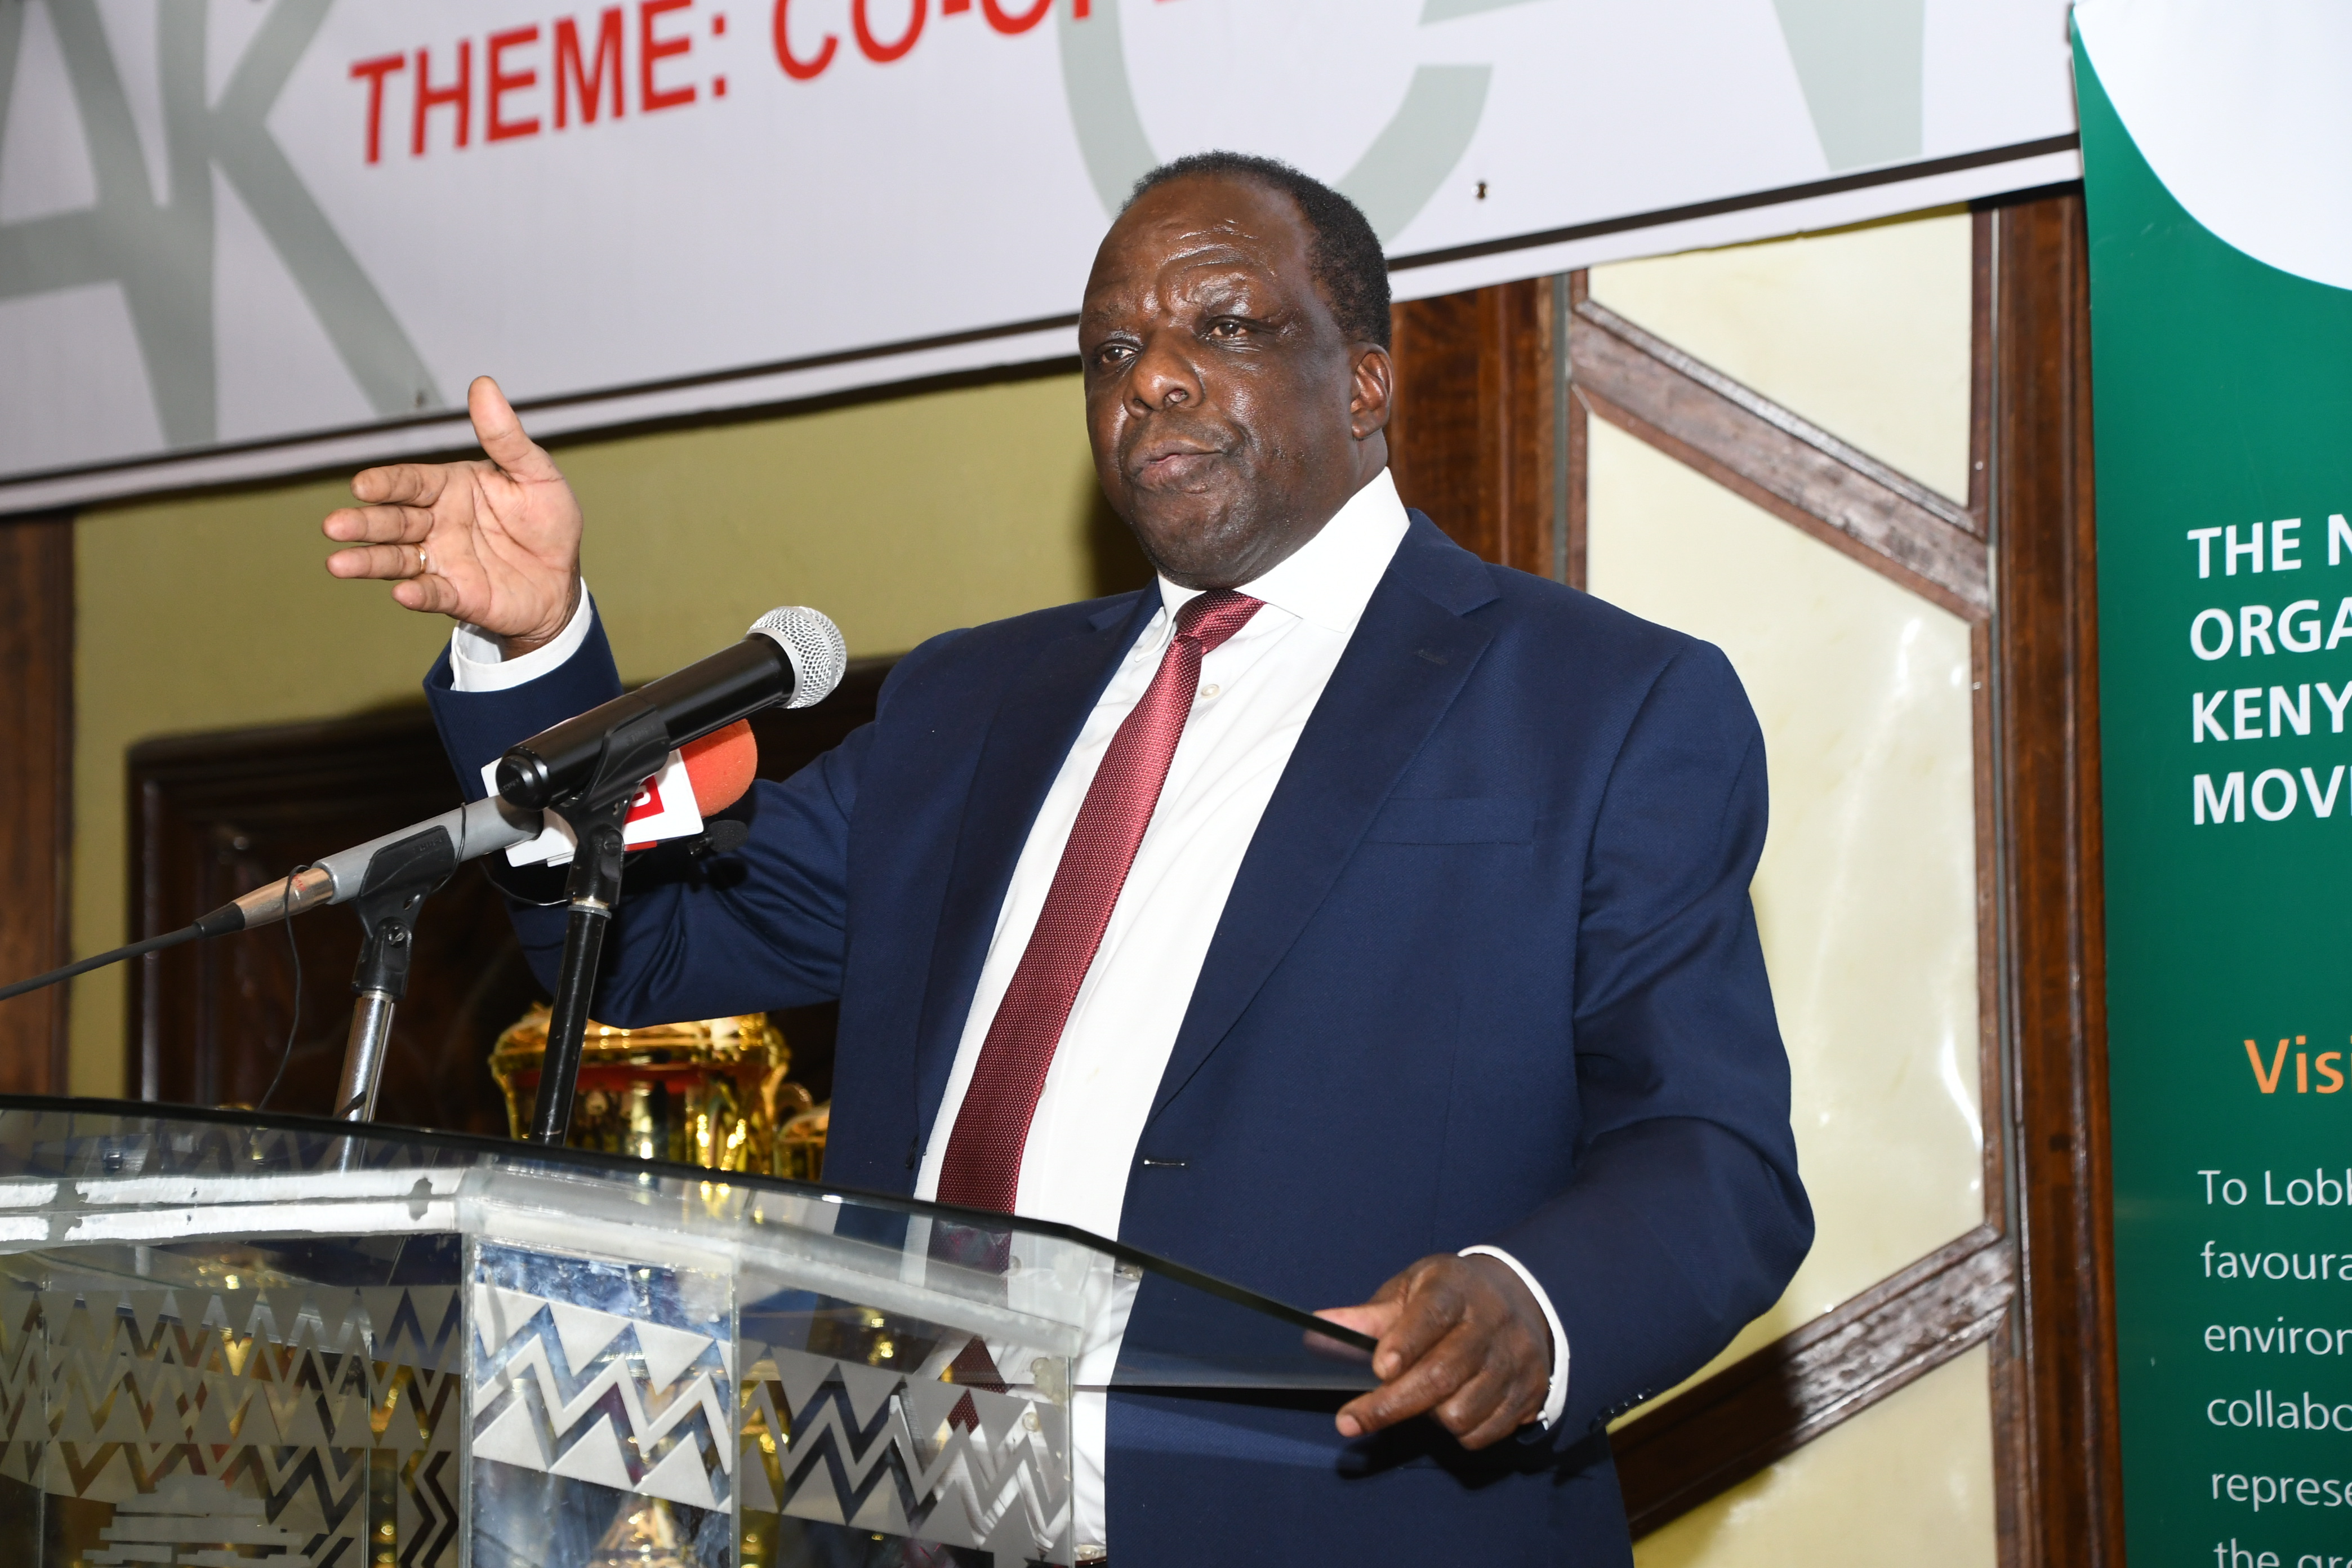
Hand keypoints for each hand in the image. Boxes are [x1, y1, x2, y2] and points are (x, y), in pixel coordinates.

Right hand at [323, 376, 582, 654]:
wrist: (562, 578)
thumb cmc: (547, 521)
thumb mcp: (536, 474)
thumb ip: (506, 437)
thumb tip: (484, 384)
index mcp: (449, 488)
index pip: (411, 482)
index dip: (386, 483)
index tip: (362, 485)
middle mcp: (436, 523)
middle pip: (393, 520)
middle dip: (363, 523)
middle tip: (334, 526)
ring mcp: (443, 560)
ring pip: (397, 558)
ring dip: (369, 561)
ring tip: (338, 563)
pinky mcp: (457, 595)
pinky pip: (433, 593)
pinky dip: (417, 594)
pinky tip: (402, 593)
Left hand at [1317, 1254, 1552, 1449]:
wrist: (1519, 1298)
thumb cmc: (1449, 1297)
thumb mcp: (1409, 1291)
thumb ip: (1367, 1317)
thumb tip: (1318, 1328)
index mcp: (1455, 1288)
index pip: (1432, 1314)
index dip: (1405, 1343)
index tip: (1379, 1369)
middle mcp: (1491, 1322)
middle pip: (1442, 1374)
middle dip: (1392, 1404)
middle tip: (1350, 1422)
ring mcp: (1515, 1359)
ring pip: (1462, 1411)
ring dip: (1429, 1417)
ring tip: (1422, 1396)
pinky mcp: (1531, 1391)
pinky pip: (1485, 1433)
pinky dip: (1459, 1431)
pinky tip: (1453, 1406)